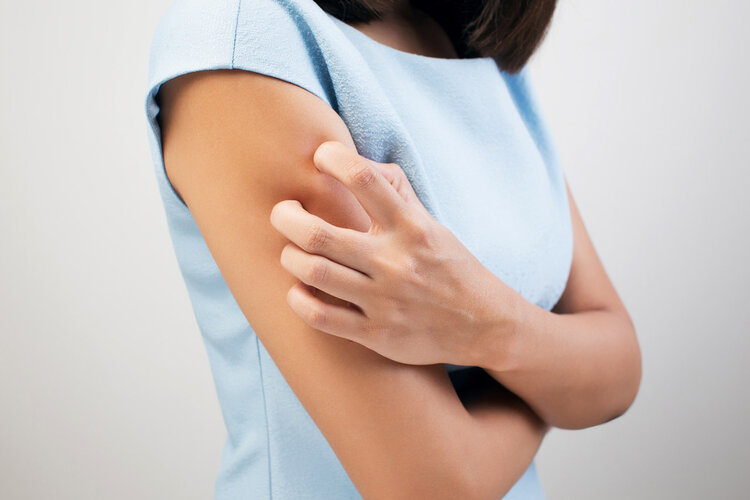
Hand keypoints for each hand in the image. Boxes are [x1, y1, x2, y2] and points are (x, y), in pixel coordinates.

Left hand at [269, 140, 518, 366]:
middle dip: (286, 216)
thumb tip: (355, 161)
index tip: (320, 157)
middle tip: (283, 211)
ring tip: (292, 250)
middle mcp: (395, 262)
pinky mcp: (376, 334)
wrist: (482, 325)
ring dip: (289, 256)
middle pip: (319, 233)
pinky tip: (298, 288)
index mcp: (411, 226)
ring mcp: (384, 301)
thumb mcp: (430, 222)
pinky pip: (320, 317)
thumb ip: (396, 190)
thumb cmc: (447, 265)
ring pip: (313, 273)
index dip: (332, 158)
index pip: (364, 179)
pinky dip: (297, 299)